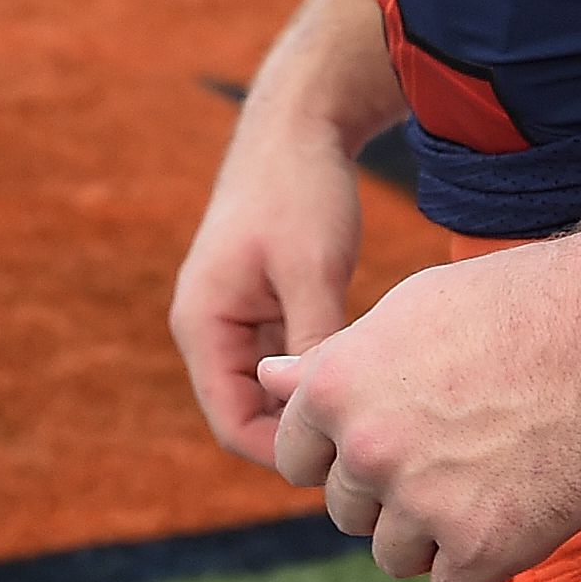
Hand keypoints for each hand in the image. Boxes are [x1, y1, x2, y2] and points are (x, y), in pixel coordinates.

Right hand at [170, 106, 364, 463]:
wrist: (301, 124)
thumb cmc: (299, 190)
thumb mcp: (311, 269)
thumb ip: (312, 341)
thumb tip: (322, 413)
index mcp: (203, 325)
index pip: (233, 425)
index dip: (285, 453)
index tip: (347, 458)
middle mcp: (212, 330)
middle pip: (252, 416)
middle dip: (304, 435)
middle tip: (371, 444)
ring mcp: (239, 319)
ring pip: (274, 391)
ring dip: (315, 403)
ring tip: (377, 414)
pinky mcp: (268, 306)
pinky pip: (291, 360)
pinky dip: (323, 372)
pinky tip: (373, 373)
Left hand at [256, 150, 580, 581]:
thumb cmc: (518, 305)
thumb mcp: (410, 310)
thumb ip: (335, 360)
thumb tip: (266, 379)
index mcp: (334, 388)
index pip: (297, 459)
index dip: (349, 449)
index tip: (406, 429)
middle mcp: (366, 448)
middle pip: (349, 512)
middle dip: (395, 492)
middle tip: (466, 448)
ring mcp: (422, 501)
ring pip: (396, 556)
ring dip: (437, 533)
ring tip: (497, 476)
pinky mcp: (482, 547)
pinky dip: (482, 564)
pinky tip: (520, 510)